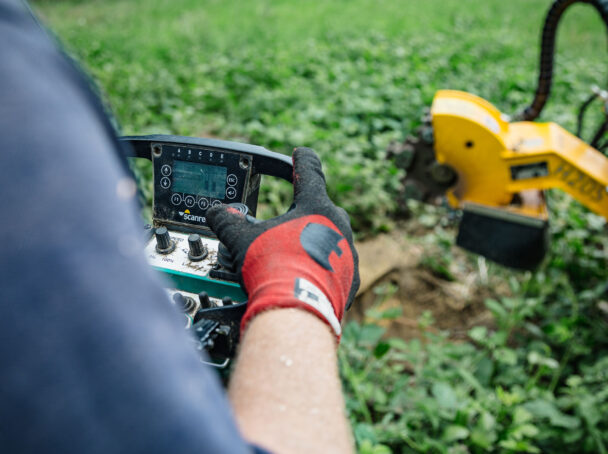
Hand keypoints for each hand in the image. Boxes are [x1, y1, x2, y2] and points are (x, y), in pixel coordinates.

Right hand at [206, 147, 358, 338]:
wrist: (298, 310)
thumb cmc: (274, 269)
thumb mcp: (243, 240)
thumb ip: (228, 220)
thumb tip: (216, 212)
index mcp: (315, 207)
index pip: (309, 171)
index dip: (301, 160)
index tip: (300, 153)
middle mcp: (338, 225)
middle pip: (318, 209)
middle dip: (300, 215)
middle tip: (282, 228)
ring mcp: (348, 251)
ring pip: (328, 239)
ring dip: (311, 244)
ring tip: (290, 259)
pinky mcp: (351, 277)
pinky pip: (335, 266)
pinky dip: (320, 269)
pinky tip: (304, 278)